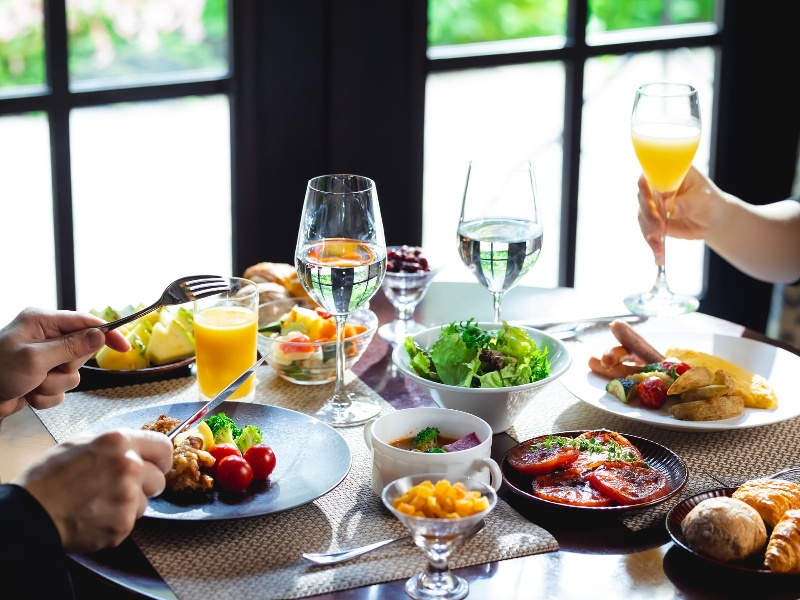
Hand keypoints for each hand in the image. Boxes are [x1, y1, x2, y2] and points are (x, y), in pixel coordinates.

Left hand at [0, 307, 129, 415]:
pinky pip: (60, 390)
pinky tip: (28, 395)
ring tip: (31, 385)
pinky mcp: (40, 378)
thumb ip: (70, 346)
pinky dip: (46, 397)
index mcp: (42, 322)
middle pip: (81, 352)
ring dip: (54, 385)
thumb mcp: (35, 358)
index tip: (124, 348)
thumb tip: (100, 334)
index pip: (85, 322)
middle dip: (67, 368)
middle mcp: (45, 338)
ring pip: (72, 375)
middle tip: (45, 372)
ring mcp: (43, 359)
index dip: (107, 334)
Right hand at [12, 428, 172, 552]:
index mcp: (119, 442)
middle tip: (119, 490)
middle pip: (158, 480)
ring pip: (143, 504)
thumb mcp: (79, 444)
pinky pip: (128, 523)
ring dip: (127, 506)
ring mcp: (127, 497)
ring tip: (98, 504)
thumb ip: (113, 446)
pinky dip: (114, 524)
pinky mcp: (122, 524)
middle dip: (144, 486)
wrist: (29, 514)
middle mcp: (129, 466)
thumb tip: (133, 449)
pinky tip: (93, 518)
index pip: (164, 447)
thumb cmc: (47, 478)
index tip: (157, 466)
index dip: (161, 459)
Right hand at [636, 165, 726, 261]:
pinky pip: (647, 231)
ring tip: (658, 245)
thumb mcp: (704, 199)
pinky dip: (651, 243)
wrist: (712, 220)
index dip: (644, 183)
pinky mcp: (653, 221)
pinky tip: (658, 255)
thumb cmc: (710, 202)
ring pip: (642, 216)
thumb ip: (689, 202)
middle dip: (648, 212)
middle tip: (659, 226)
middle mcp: (657, 187)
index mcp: (669, 173)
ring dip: (648, 231)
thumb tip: (673, 207)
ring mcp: (653, 205)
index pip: (650, 172)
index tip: (646, 195)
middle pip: (643, 196)